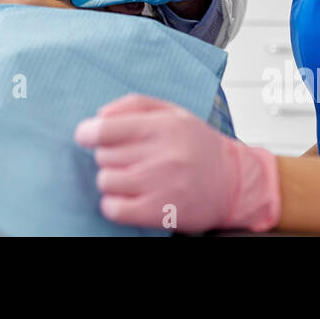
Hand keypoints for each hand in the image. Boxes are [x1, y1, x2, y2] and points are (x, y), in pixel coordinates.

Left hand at [74, 94, 280, 232]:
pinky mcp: (160, 213)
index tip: (87, 135)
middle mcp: (162, 155)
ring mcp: (161, 186)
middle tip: (127, 157)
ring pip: (105, 181)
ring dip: (112, 179)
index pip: (105, 129)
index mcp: (163, 126)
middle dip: (108, 155)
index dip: (87, 132)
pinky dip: (113, 204)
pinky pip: (114, 209)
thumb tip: (98, 117)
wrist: (233, 183)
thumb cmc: (196, 144)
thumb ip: (133, 105)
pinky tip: (127, 197)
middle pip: (103, 156)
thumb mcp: (172, 112)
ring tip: (130, 177)